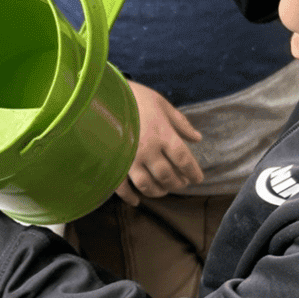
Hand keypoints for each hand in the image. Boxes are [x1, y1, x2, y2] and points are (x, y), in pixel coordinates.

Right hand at [117, 81, 202, 205]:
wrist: (101, 96)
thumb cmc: (134, 97)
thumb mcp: (161, 104)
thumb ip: (180, 123)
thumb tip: (197, 138)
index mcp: (163, 134)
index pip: (184, 160)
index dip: (193, 172)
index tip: (198, 178)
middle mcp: (148, 150)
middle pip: (167, 176)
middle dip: (177, 183)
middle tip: (181, 183)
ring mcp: (129, 159)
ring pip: (147, 185)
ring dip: (158, 191)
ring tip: (163, 189)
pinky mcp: (113, 163)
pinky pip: (122, 187)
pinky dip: (129, 197)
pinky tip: (136, 201)